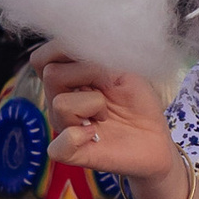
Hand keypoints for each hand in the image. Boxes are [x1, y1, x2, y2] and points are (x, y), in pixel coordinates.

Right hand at [39, 52, 181, 186]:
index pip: (42, 57)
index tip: (97, 59)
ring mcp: (63, 126)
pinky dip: (78, 137)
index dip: (64, 50)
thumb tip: (77, 46)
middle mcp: (59, 100)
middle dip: (88, 71)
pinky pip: (58, 146)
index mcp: (67, 78)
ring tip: (106, 114)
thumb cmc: (139, 102)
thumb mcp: (122, 68)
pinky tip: (95, 135)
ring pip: (60, 104)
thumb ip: (95, 55)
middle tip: (109, 85)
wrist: (156, 138)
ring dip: (93, 104)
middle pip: (50, 73)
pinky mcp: (71, 153)